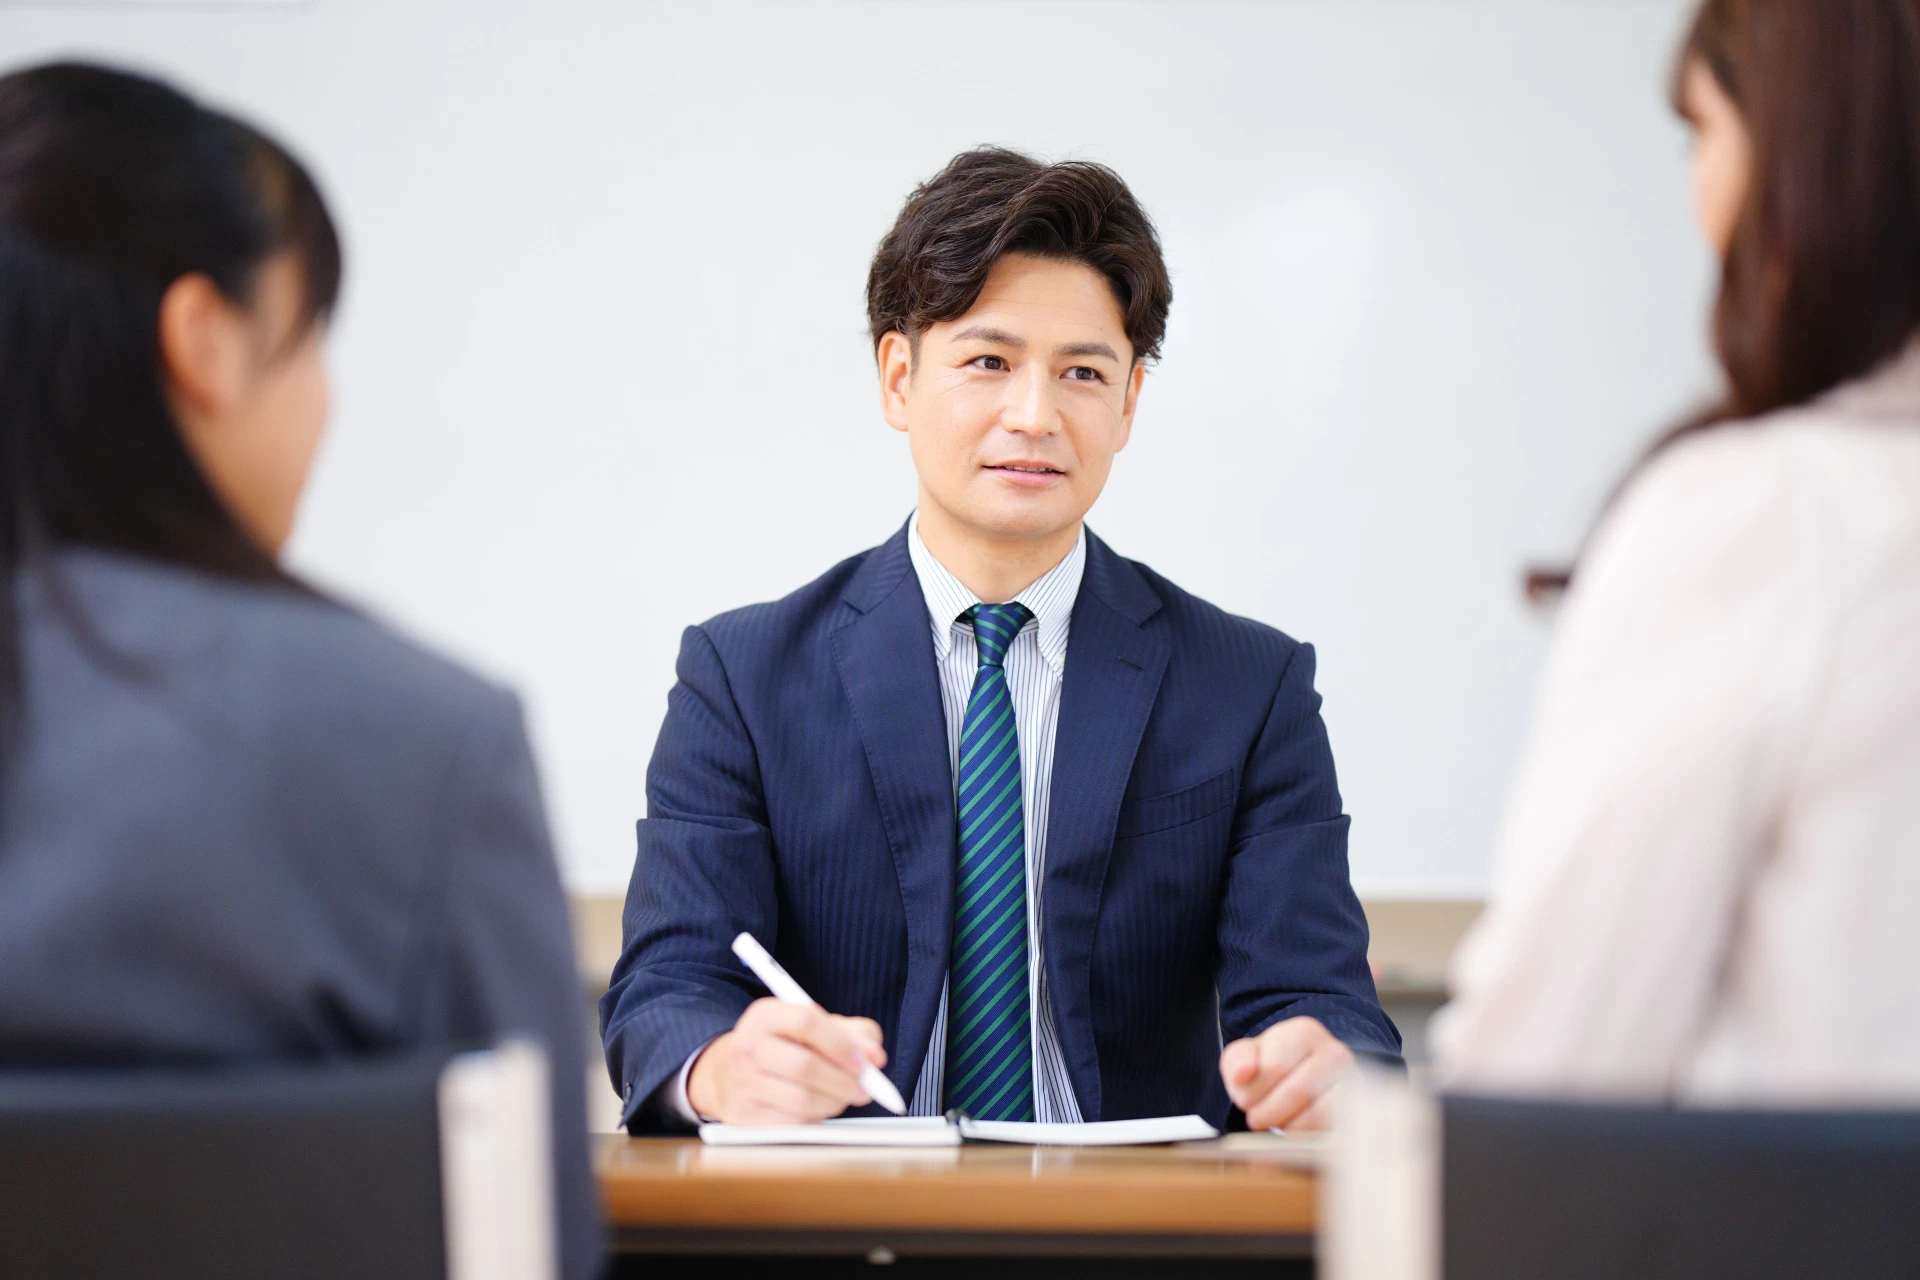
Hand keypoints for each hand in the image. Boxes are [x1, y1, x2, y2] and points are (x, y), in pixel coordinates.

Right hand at [688, 997, 886, 1123]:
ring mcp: (742, 1083)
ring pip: (801, 1100)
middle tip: (865, 1089)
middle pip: (804, 1065)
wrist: (734, 1073)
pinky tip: (819, 1110)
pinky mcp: (744, 1116)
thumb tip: (875, 1058)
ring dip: (833, 1103)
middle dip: (844, 1081)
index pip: (806, 1022)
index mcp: (766, 1015)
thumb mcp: (818, 1026)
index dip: (841, 1045)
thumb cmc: (789, 1046)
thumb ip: (854, 1033)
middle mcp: (747, 1046)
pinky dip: (814, 1120)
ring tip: (842, 1098)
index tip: (865, 1063)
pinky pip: (791, 1124)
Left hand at [1219, 1016, 1354, 1131]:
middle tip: (1257, 1120)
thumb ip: (1237, 1062)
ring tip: (1278, 1125)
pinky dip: (1309, 1139)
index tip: (1245, 1101)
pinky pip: (1334, 1132)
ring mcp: (1353, 1084)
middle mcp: (1335, 1054)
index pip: (1275, 1068)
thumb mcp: (1245, 1058)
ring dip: (1289, 1128)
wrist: (1300, 1081)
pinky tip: (1296, 1135)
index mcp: (1304, 1033)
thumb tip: (1243, 1075)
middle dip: (1269, 1113)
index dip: (1252, 1093)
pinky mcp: (1359, 1115)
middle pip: (1299, 1091)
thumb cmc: (1270, 1069)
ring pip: (1320, 1113)